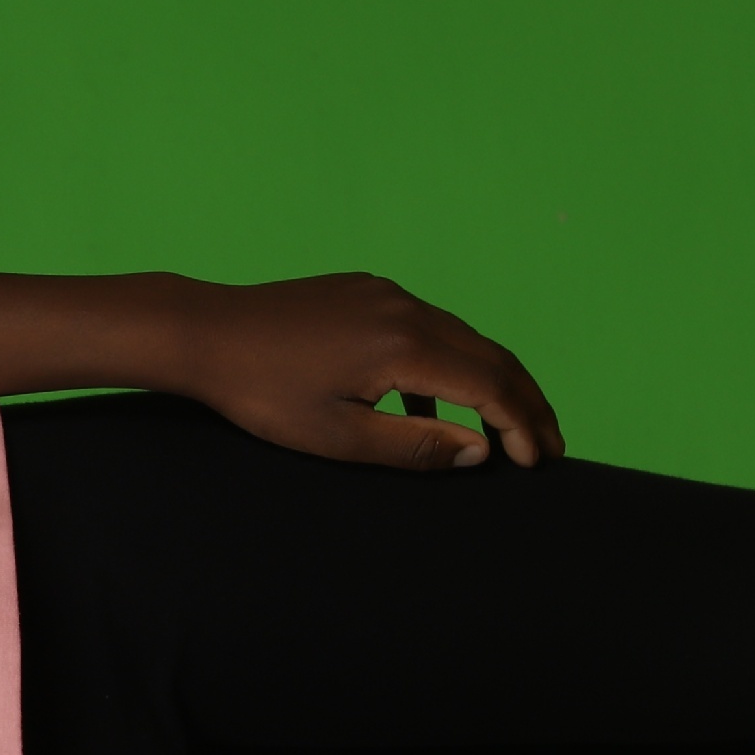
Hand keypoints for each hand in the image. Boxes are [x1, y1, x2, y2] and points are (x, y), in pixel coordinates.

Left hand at [168, 273, 565, 468]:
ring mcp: (386, 294)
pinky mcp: (365, 291)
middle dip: (525, 403)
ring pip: (463, 338)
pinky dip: (449, 364)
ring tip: (509, 428)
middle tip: (551, 447)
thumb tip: (481, 452)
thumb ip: (414, 446)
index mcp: (404, 346)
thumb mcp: (337, 436)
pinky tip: (437, 405)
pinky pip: (426, 328)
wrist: (204, 333)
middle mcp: (405, 309)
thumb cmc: (262, 394)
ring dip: (492, 382)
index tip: (539, 463)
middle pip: (490, 356)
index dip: (521, 426)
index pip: (490, 386)